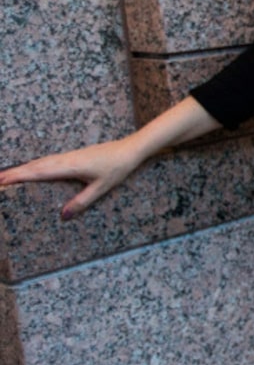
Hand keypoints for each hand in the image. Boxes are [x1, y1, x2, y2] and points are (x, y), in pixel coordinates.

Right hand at [0, 137, 145, 219]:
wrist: (130, 149)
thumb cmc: (117, 168)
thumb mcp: (101, 187)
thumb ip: (82, 201)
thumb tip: (63, 216)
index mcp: (69, 166)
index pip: (38, 173)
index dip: (18, 177)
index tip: (1, 181)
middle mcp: (65, 159)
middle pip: (34, 166)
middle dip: (14, 173)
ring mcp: (68, 156)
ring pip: (40, 162)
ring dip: (23, 168)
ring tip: (6, 176)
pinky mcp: (73, 156)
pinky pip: (48, 160)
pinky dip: (35, 165)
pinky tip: (32, 169)